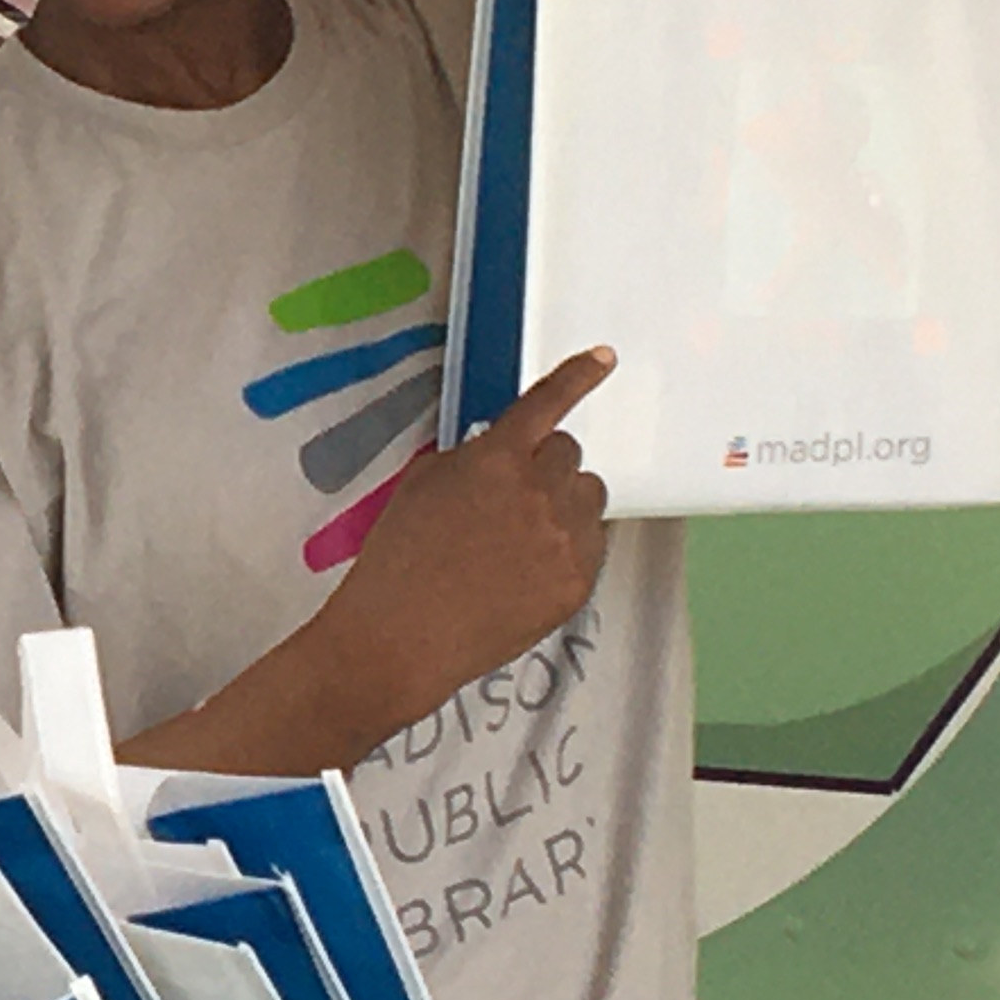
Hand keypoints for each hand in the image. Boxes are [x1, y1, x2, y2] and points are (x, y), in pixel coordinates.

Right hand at [312, 347, 613, 740]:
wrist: (402, 640)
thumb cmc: (397, 561)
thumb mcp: (420, 486)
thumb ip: (469, 459)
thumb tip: (498, 452)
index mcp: (496, 460)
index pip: (546, 405)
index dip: (577, 377)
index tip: (602, 359)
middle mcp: (541, 492)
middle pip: (570, 454)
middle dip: (544, 467)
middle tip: (510, 500)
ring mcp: (566, 539)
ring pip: (588, 497)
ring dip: (563, 504)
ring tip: (521, 540)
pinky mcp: (578, 581)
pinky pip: (591, 544)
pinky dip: (567, 548)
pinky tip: (526, 572)